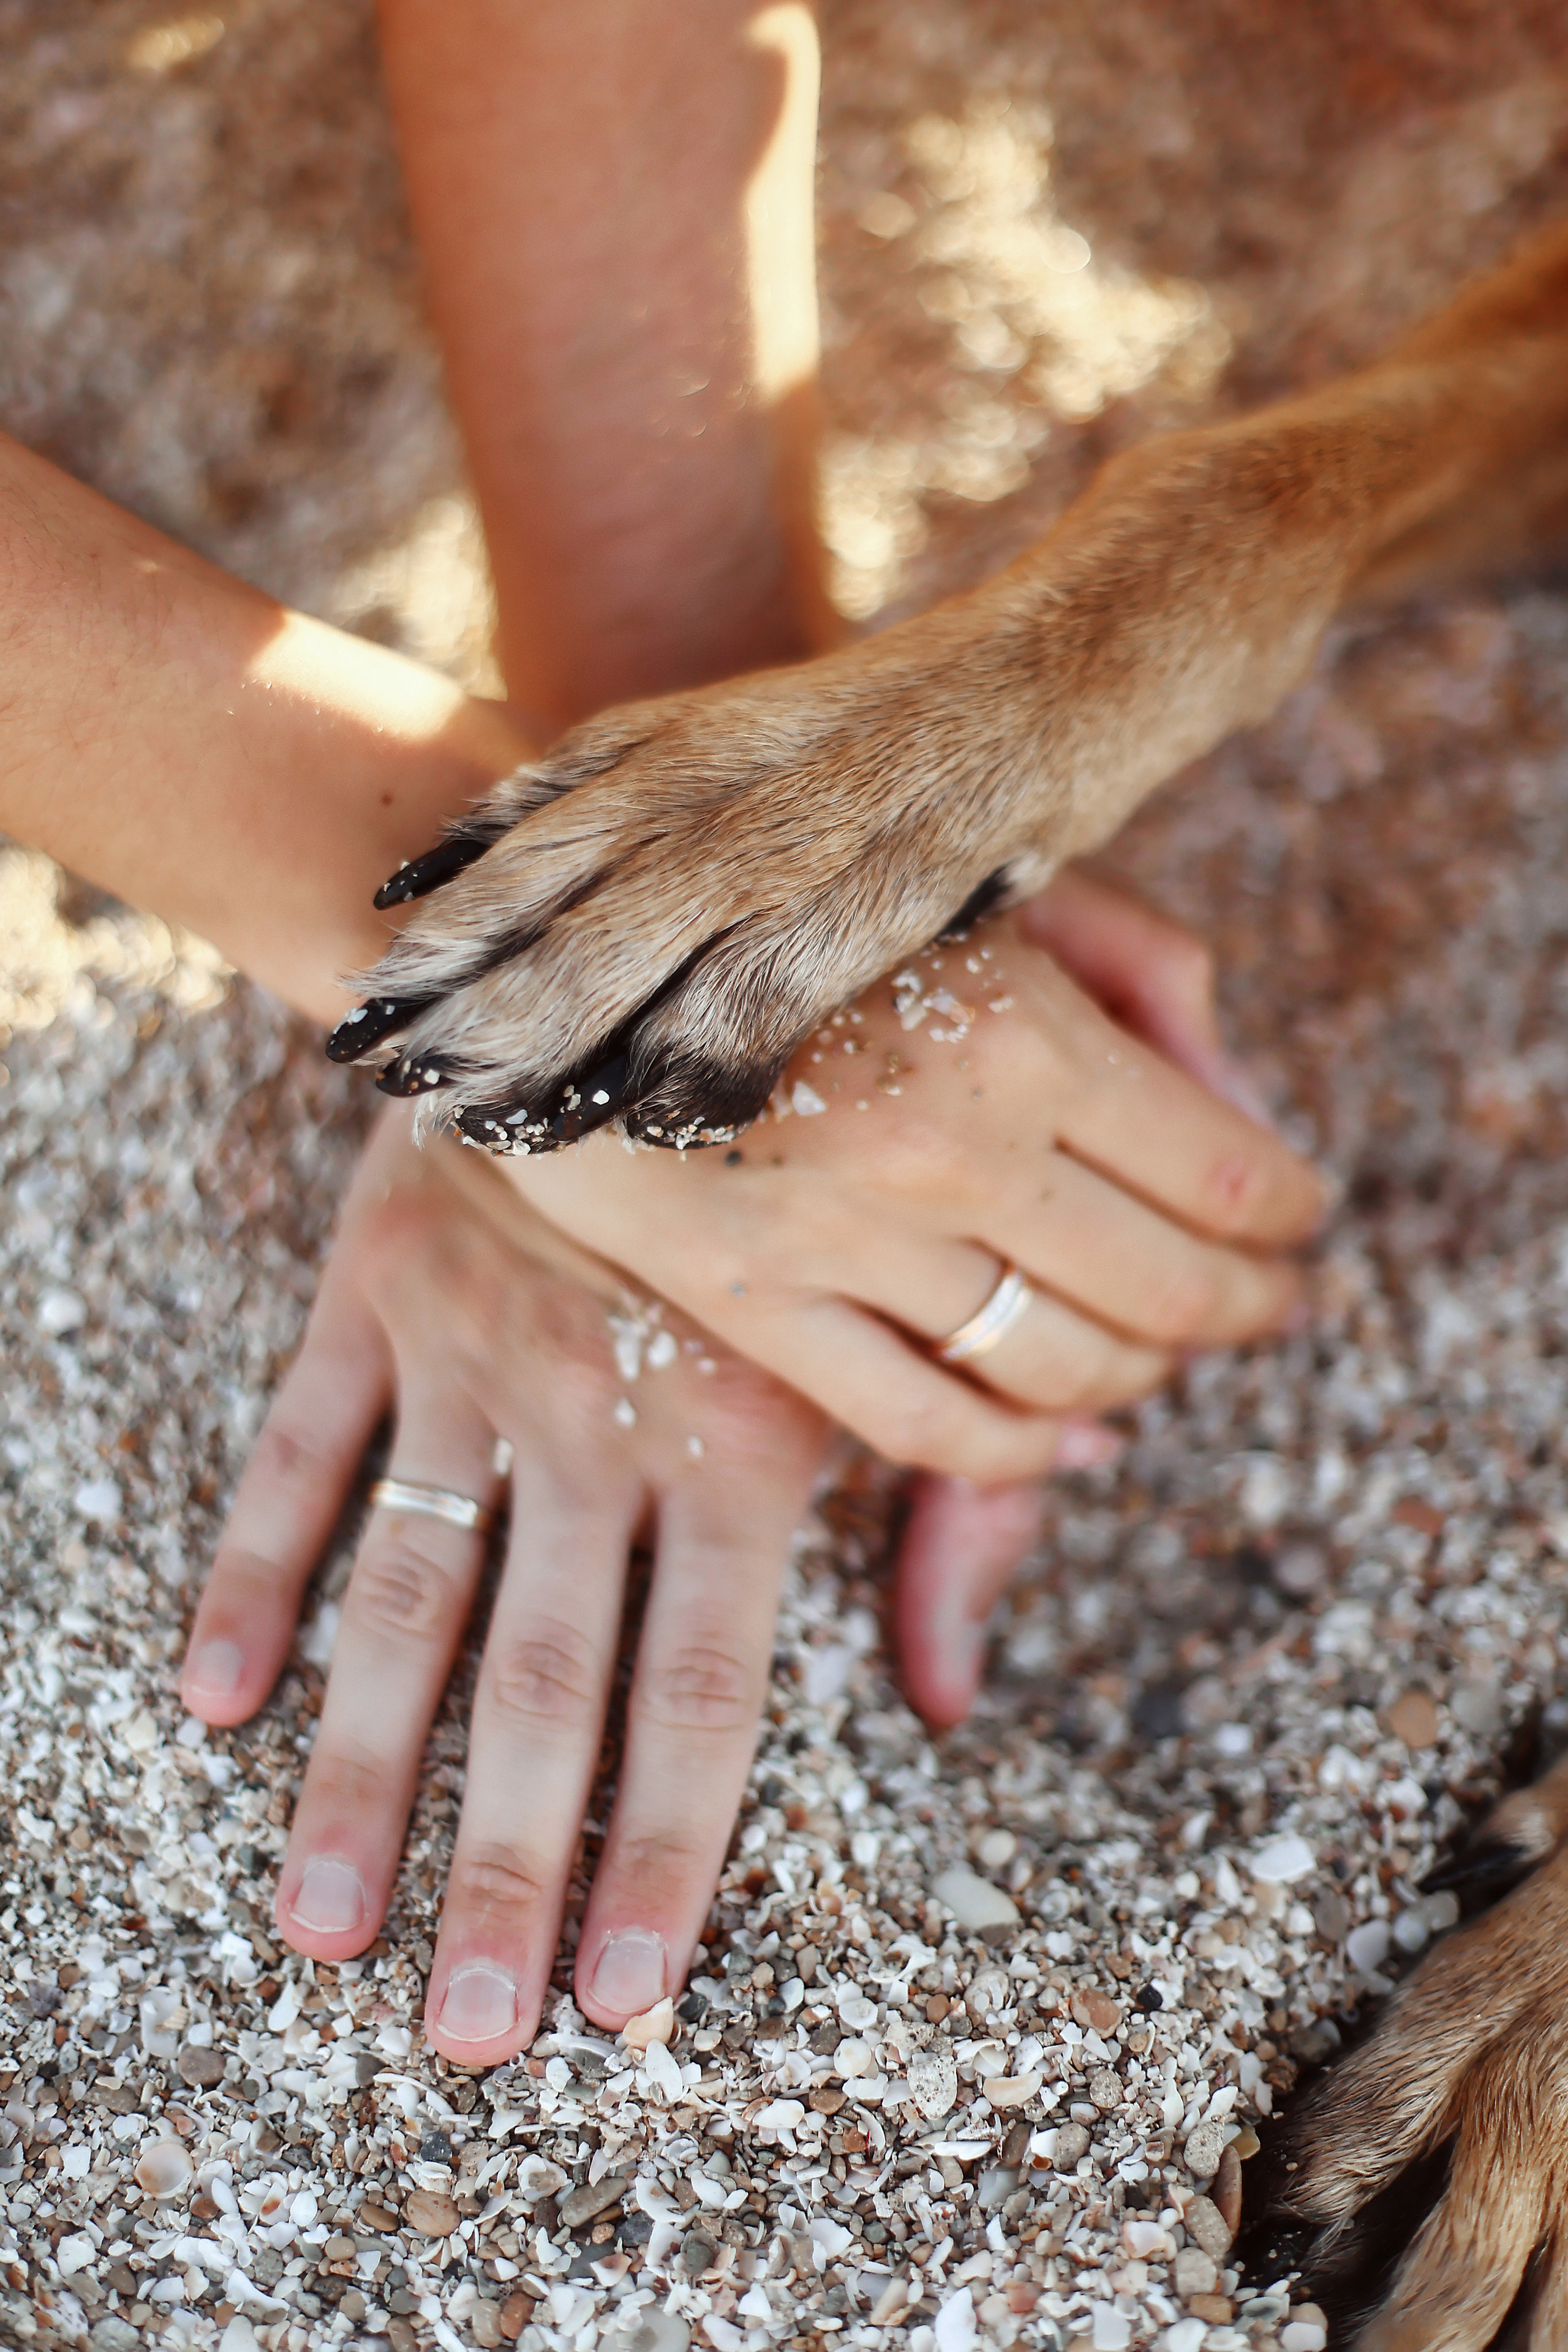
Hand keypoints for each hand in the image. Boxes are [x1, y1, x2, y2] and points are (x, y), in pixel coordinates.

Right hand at [177, 1109, 1043, 2052]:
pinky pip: (303, 1446)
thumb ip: (955, 1475)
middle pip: (548, 1677)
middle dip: (510, 1865)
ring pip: (410, 1590)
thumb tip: (991, 1627)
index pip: (709, 1681)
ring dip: (363, 1766)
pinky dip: (255, 1567)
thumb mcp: (895, 1294)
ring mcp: (474, 1356)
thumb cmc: (805, 1153)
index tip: (628, 2001)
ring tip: (328, 1926)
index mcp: (744, 1428)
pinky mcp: (374, 1291)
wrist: (647, 984)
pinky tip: (213, 1699)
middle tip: (472, 2035)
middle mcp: (604, 1413)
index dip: (672, 1844)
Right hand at [503, 870, 1324, 1483]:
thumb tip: (1234, 1101)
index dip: (1290, 1216)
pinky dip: (1017, 1455)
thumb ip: (1138, 966)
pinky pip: (920, 1424)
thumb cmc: (793, 897)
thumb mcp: (983, 880)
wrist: (562, 940)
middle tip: (1271, 1304)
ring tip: (1165, 1359)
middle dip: (1246, 1308)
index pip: (1223, 1172)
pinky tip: (1065, 1444)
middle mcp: (950, 1149)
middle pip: (1165, 1288)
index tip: (1304, 1227)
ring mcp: (846, 1239)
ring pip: (1056, 1367)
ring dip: (1142, 1380)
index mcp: (1019, 1029)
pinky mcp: (753, 1305)